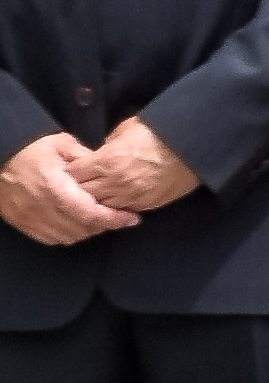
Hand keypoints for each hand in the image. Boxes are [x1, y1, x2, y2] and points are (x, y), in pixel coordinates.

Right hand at [0, 130, 135, 246]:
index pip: (90, 213)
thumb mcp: (62, 144)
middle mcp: (40, 206)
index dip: (115, 219)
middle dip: (105, 225)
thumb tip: (109, 170)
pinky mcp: (21, 223)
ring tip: (99, 218)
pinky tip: (76, 224)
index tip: (132, 218)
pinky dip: (67, 235)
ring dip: (88, 231)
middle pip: (82, 228)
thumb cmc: (30, 149)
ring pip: (68, 237)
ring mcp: (29, 217)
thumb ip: (87, 158)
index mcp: (53, 187)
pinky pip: (50, 239)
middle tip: (118, 216)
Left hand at [71, 117, 199, 215]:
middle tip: (77, 184)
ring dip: (94, 201)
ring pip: (98, 206)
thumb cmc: (160, 133)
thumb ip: (107, 144)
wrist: (192, 146)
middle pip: (81, 193)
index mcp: (107, 160)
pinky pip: (120, 211)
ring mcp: (131, 195)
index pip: (72, 173)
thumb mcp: (127, 129)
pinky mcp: (145, 204)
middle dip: (76, 189)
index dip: (69, 170)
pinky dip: (113, 207)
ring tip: (94, 195)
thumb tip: (97, 152)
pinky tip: (113, 200)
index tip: (71, 168)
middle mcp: (116, 182)